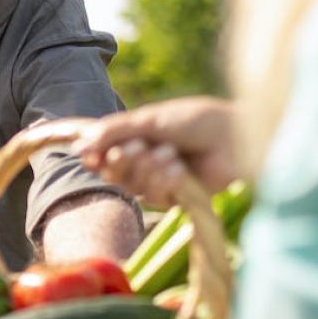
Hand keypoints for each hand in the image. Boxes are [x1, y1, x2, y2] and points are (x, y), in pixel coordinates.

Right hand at [75, 97, 236, 207]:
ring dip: (147, 168)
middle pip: (113, 171)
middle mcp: (146, 161)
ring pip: (132, 185)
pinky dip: (164, 180)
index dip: (94, 155)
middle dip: (121, 160)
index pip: (104, 152)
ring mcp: (160, 181)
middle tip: (136, 148)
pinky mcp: (176, 198)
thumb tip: (81, 144)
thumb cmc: (199, 121)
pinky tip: (179, 168)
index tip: (87, 154)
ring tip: (170, 153)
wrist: (236, 138)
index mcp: (138, 138)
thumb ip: (116, 131)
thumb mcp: (152, 120)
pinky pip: (154, 196)